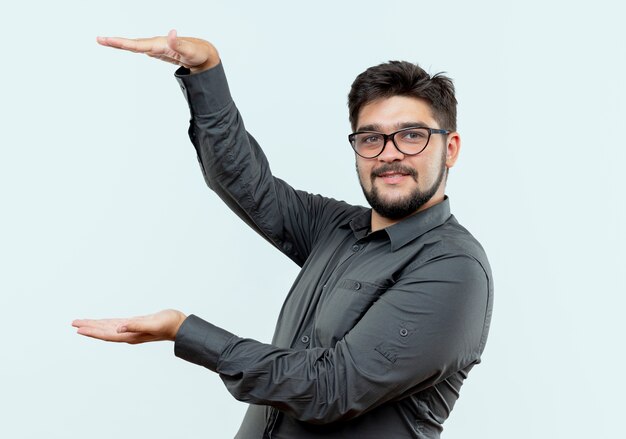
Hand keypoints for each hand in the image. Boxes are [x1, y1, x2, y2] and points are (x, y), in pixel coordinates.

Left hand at [72, 309, 186, 343]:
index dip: (92, 332)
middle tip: (74, 323)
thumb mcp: (153, 323)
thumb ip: (136, 326)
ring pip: (109, 328)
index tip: (78, 329)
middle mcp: (129, 335)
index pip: (107, 334)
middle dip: (89, 328)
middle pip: (104, 332)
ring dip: (95, 325)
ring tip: (82, 323)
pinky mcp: (136, 324)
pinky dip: (106, 323)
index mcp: (131, 336)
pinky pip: (116, 324)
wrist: (180, 326)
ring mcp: (132, 330)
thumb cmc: (169, 324)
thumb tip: (119, 329)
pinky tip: (102, 322)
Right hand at [97, 29, 219, 73]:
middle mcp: (156, 43)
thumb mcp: (190, 51)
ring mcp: (156, 47)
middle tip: (99, 39)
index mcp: (160, 43)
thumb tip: (171, 32)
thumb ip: (179, 44)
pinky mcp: (158, 51)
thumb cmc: (197, 53)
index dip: (122, 43)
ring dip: (120, 44)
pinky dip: (130, 47)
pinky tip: (123, 46)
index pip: (138, 44)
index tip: (108, 40)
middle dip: (116, 42)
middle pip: (133, 43)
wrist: (203, 54)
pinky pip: (141, 48)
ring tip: (105, 41)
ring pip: (135, 45)